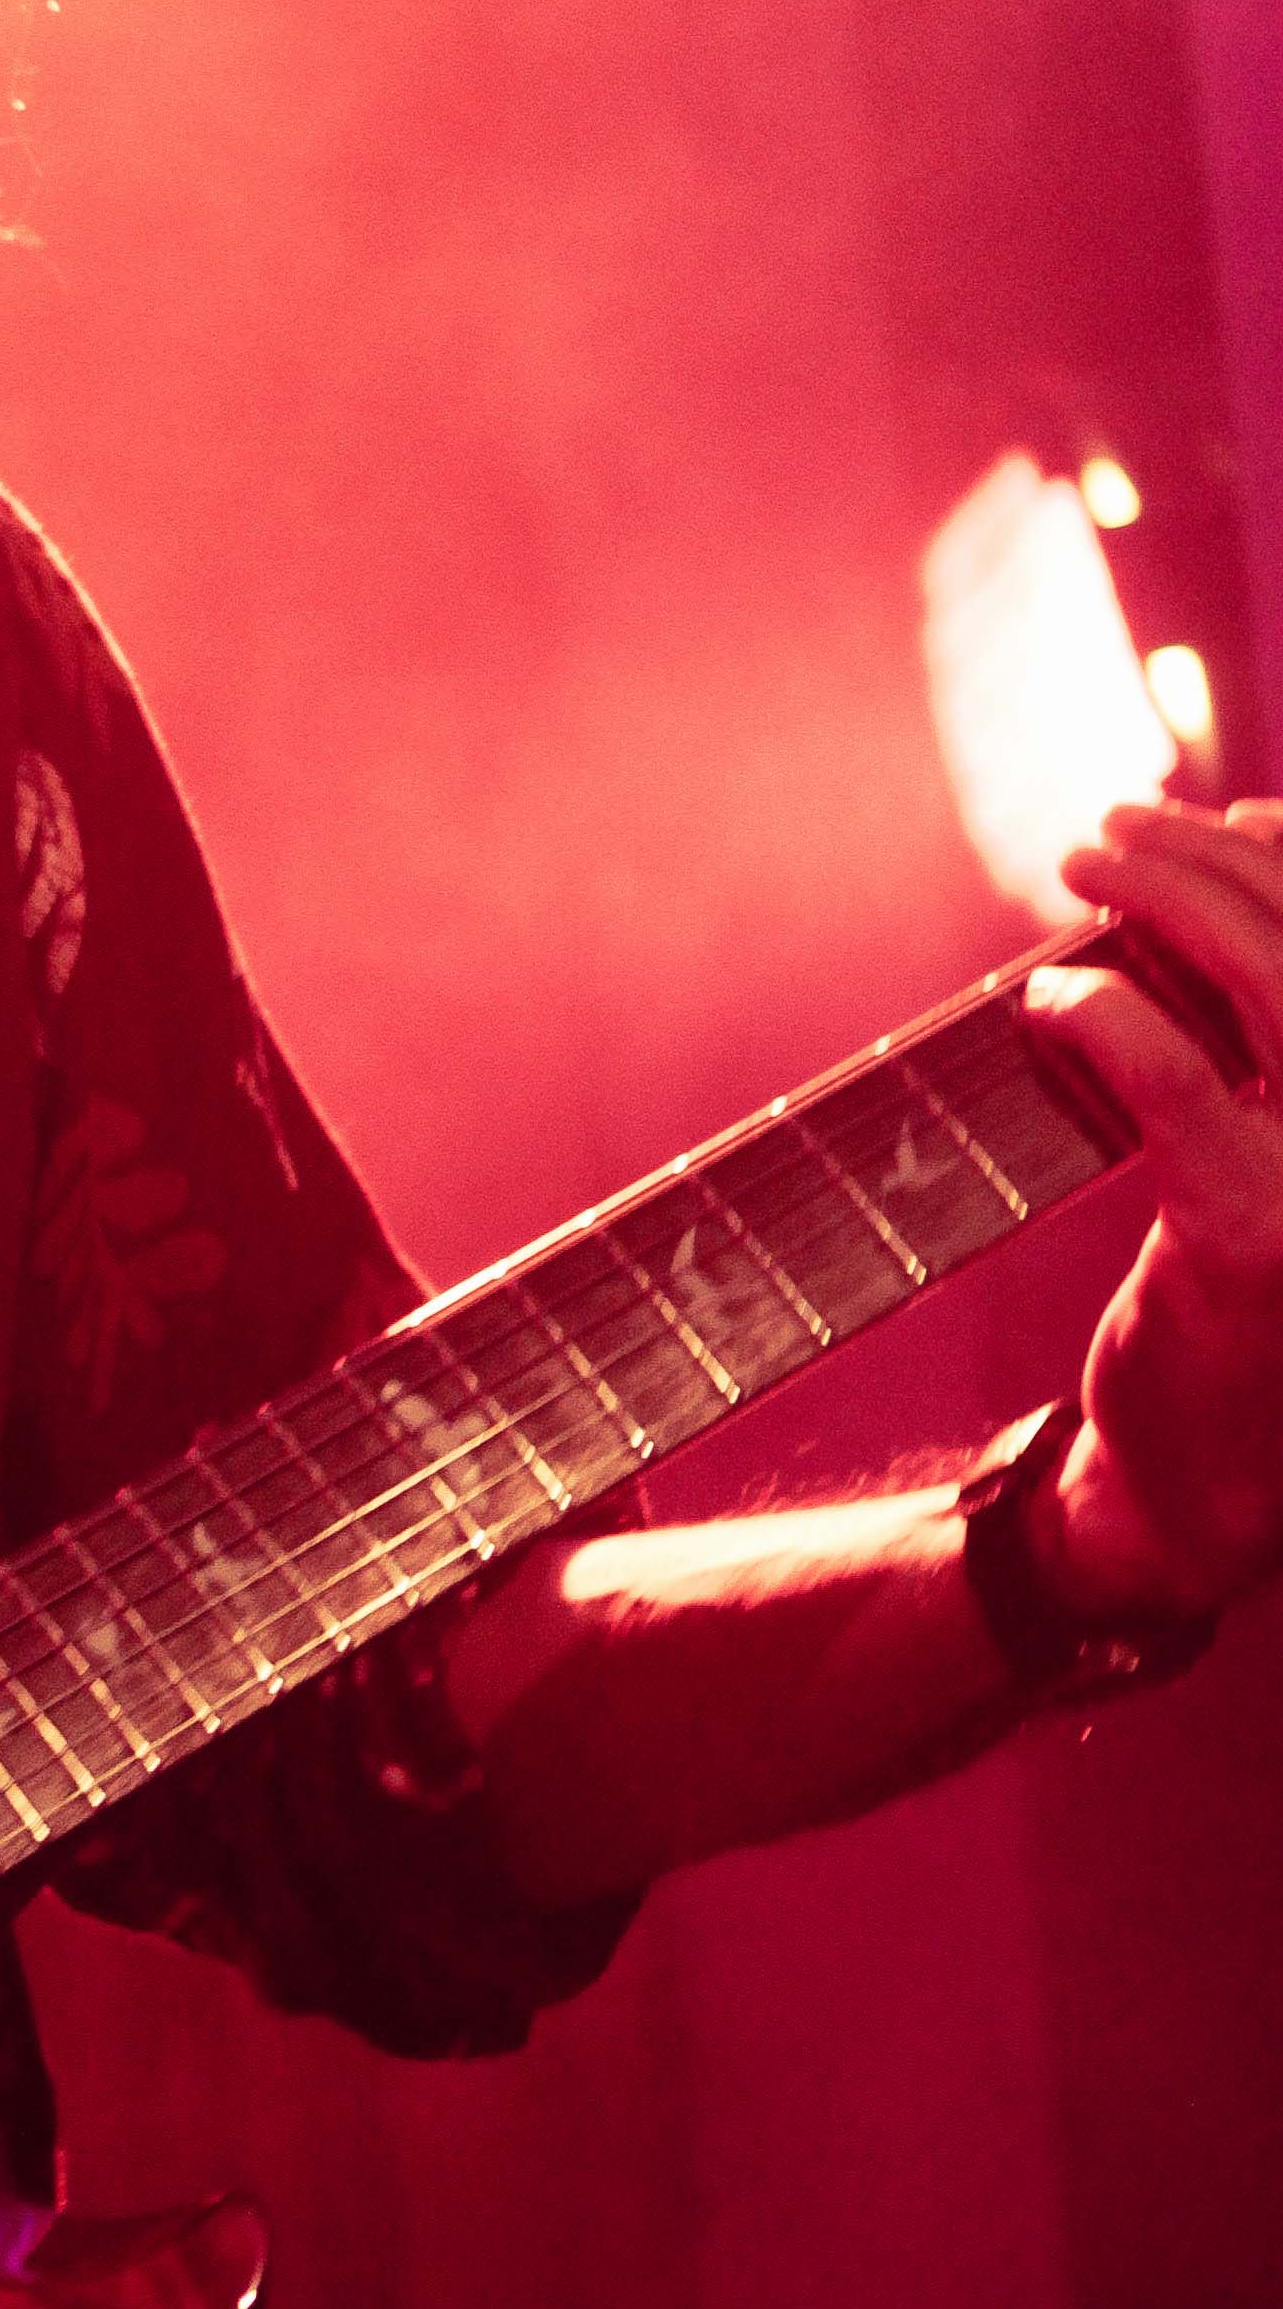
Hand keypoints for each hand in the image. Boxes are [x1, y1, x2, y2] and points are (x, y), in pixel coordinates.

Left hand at [1025, 796, 1282, 1618]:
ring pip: (1270, 985)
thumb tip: (1225, 885)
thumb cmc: (1243, 1315)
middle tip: (1112, 828)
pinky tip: (1048, 994)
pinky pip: (1174, 1078)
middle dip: (1216, 856)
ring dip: (1161, 897)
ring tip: (1078, 864)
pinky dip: (1103, 1013)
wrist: (1207, 1492)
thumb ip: (1275, 1054)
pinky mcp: (1253, 1236)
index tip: (1226, 816)